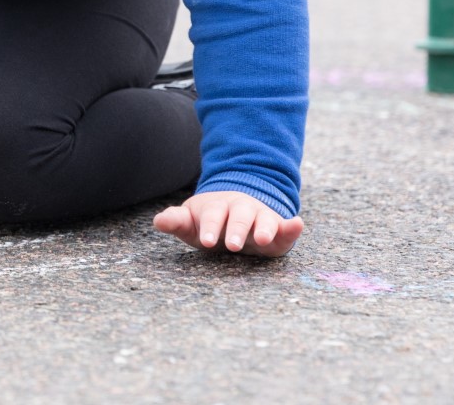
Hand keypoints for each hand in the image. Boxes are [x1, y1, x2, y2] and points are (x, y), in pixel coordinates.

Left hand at [154, 191, 303, 256]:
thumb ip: (175, 221)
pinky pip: (286, 226)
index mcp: (217, 207)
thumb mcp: (191, 223)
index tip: (206, 241)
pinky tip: (296, 223)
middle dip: (236, 230)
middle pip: (240, 217)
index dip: (210, 228)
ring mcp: (261, 217)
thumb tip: (157, 221)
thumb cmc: (208, 222)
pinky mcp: (279, 229)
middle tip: (232, 245)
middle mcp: (241, 209)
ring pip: (264, 220)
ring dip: (264, 228)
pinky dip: (292, 226)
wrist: (235, 212)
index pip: (213, 216)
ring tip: (263, 238)